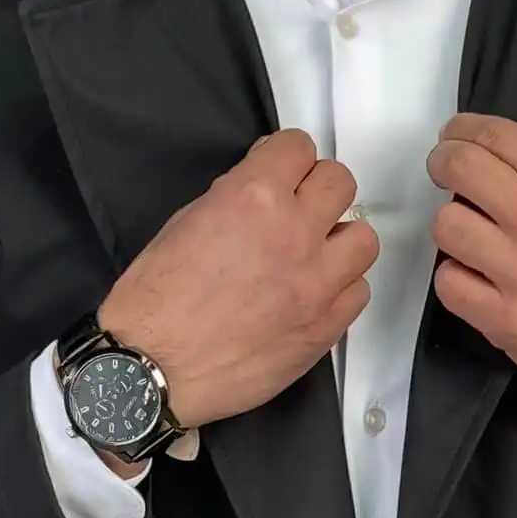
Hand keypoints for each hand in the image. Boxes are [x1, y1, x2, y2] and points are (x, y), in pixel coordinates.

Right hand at [92, 129, 378, 433]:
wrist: (153, 370)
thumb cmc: (154, 305)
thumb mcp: (184, 223)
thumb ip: (232, 199)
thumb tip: (261, 194)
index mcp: (253, 198)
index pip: (298, 147)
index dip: (286, 159)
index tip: (282, 173)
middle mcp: (293, 234)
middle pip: (340, 183)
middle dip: (318, 191)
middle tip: (300, 211)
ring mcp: (316, 284)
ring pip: (363, 239)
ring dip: (339, 242)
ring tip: (314, 257)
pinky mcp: (324, 328)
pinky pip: (358, 292)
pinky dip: (341, 289)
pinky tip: (314, 295)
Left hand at [426, 113, 516, 441]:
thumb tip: (496, 169)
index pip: (494, 136)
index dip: (461, 132)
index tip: (453, 138)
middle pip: (460, 169)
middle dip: (444, 164)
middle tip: (445, 173)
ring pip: (446, 225)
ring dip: (453, 229)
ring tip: (470, 238)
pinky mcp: (504, 319)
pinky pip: (449, 284)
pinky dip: (456, 280)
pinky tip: (475, 280)